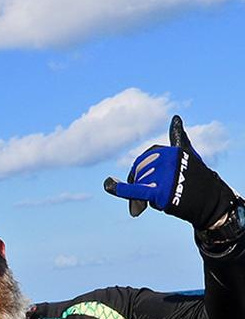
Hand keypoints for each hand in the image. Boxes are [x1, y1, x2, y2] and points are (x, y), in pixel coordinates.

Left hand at [104, 115, 235, 229]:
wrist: (209, 201)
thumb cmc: (196, 178)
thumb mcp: (187, 154)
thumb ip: (178, 138)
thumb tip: (176, 117)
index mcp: (170, 151)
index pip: (145, 160)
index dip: (141, 171)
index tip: (145, 180)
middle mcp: (166, 161)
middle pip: (140, 172)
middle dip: (141, 185)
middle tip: (150, 196)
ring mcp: (163, 176)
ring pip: (140, 185)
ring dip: (143, 197)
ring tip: (158, 201)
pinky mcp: (160, 192)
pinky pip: (137, 190)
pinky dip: (122, 189)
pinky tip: (108, 185)